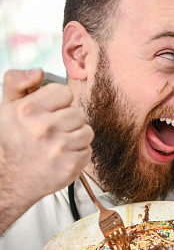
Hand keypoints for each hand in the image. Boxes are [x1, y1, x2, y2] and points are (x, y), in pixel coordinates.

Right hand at [0, 68, 92, 232]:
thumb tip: (38, 71)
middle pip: (78, 113)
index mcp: (29, 109)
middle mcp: (44, 128)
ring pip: (87, 131)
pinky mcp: (70, 166)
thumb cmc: (11, 139)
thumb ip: (17, 81)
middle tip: (53, 131)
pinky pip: (88, 151)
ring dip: (76, 137)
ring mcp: (59, 148)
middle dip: (68, 121)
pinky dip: (78, 154)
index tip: (49, 112)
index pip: (64, 93)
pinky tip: (62, 156)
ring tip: (59, 143)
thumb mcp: (7, 106)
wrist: (11, 178)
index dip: (58, 102)